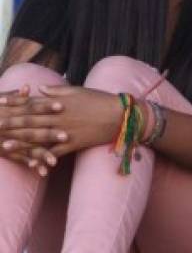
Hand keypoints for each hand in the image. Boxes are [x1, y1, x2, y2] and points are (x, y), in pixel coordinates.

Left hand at [0, 86, 123, 158]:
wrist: (120, 116)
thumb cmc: (99, 100)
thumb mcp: (78, 90)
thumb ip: (56, 90)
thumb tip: (38, 88)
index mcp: (59, 103)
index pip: (31, 103)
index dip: (14, 103)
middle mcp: (59, 118)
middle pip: (30, 121)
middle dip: (10, 124)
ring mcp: (65, 132)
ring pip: (39, 139)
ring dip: (20, 143)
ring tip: (4, 147)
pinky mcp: (73, 144)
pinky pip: (55, 153)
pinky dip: (43, 159)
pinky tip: (32, 164)